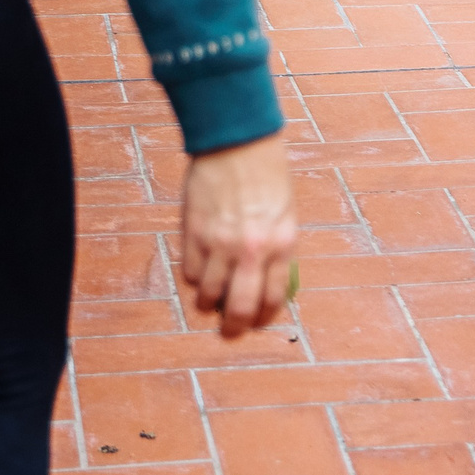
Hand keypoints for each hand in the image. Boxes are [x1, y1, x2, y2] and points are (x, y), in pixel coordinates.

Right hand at [176, 133, 297, 337]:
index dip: (262, 318)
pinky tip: (199, 270)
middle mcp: (252, 250)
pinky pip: (189, 273)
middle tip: (228, 331)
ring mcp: (220, 243)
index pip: (273, 299)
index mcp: (282, 245)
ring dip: (208, 304)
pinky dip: (193, 278)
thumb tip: (264, 286)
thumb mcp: (285, 215)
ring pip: (208, 296)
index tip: (256, 322)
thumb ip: (276, 250)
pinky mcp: (194, 233)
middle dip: (234, 328)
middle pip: (240, 308)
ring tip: (209, 299)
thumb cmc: (267, 176)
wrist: (237, 143)